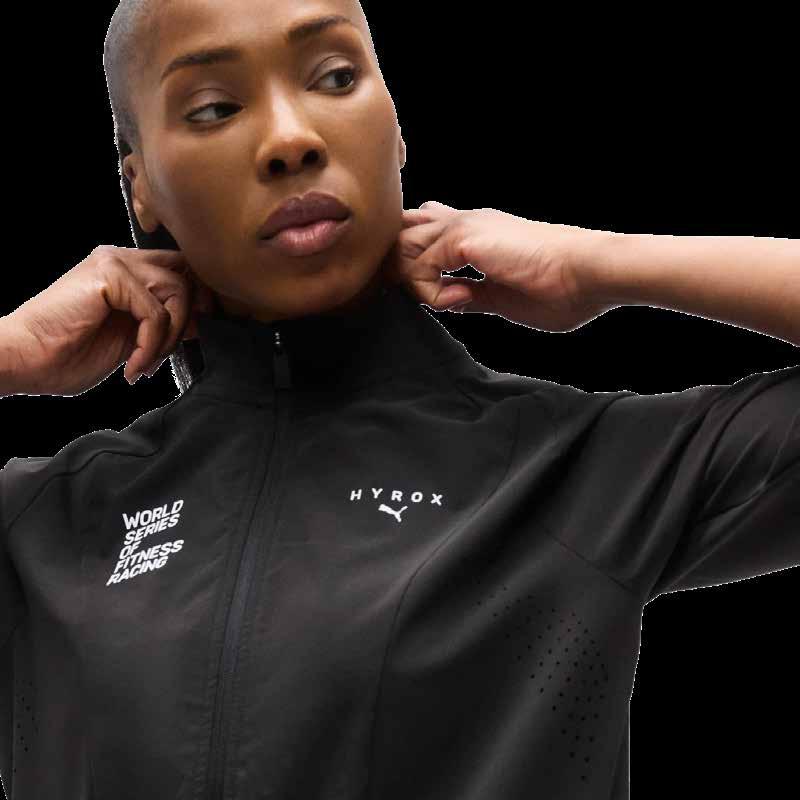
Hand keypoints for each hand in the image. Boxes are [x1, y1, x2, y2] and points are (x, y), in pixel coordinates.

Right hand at [0, 245, 216, 396]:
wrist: (22, 360)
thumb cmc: (65, 353)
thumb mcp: (129, 338)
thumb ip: (158, 325)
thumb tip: (195, 323)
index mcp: (124, 271)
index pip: (179, 270)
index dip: (195, 302)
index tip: (188, 337)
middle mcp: (119, 259)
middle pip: (185, 275)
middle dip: (187, 318)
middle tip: (163, 354)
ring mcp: (113, 262)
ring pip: (177, 292)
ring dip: (167, 338)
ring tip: (143, 363)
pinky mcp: (109, 275)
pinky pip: (156, 313)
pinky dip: (150, 346)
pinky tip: (131, 365)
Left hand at [383, 201, 618, 331]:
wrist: (590, 273)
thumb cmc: (563, 289)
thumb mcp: (501, 297)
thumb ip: (471, 295)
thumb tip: (447, 298)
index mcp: (476, 234)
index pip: (424, 235)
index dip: (415, 268)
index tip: (444, 302)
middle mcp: (465, 223)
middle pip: (403, 232)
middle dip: (401, 271)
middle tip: (425, 301)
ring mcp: (463, 226)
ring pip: (402, 245)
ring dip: (413, 281)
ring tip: (446, 300)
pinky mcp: (464, 238)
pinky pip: (419, 267)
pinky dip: (430, 292)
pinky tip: (461, 299)